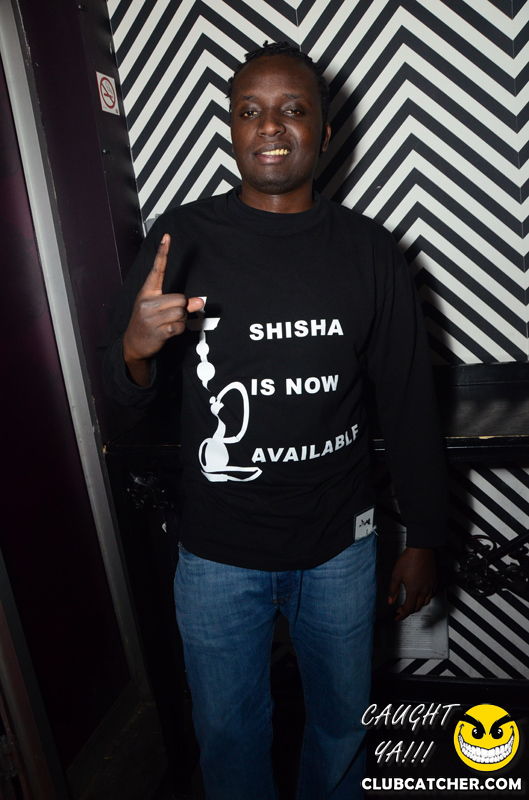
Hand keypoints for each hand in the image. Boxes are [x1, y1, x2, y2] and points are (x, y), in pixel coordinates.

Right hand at [122, 234, 203, 384]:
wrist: (134, 343)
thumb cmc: (148, 322)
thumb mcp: (159, 309)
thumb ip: (180, 303)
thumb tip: (199, 302)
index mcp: (147, 293)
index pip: (156, 269)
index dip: (163, 253)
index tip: (167, 237)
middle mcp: (147, 302)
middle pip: (180, 299)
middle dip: (181, 308)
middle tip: (169, 315)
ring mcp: (150, 317)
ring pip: (182, 312)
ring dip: (181, 320)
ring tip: (168, 323)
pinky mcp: (157, 330)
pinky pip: (180, 326)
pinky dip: (179, 330)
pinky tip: (168, 331)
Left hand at [388, 547, 435, 621]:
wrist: (420, 549)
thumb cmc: (409, 559)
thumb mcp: (396, 575)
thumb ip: (393, 590)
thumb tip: (391, 601)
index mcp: (413, 590)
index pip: (408, 609)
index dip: (402, 615)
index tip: (397, 617)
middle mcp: (423, 590)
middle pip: (417, 607)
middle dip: (408, 611)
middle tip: (400, 610)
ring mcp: (429, 586)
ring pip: (425, 602)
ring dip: (417, 605)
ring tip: (410, 603)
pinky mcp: (433, 581)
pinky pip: (430, 594)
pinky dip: (425, 598)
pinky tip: (420, 594)